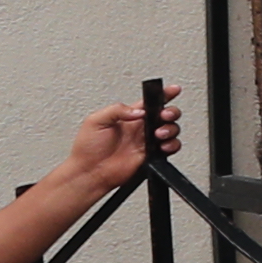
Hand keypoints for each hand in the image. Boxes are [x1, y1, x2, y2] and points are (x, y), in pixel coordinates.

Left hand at [53, 94, 176, 199]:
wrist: (91, 172)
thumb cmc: (88, 149)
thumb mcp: (96, 120)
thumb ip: (118, 110)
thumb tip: (139, 111)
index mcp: (128, 116)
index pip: (150, 101)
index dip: (164, 94)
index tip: (174, 89)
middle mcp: (140, 127)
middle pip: (166, 114)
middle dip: (171, 111)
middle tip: (165, 115)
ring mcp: (147, 142)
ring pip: (171, 129)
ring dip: (171, 128)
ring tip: (159, 134)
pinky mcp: (152, 156)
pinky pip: (171, 147)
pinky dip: (172, 145)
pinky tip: (162, 146)